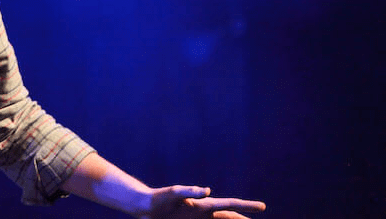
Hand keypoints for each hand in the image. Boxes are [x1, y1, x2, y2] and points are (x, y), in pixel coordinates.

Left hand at [141, 186, 265, 218]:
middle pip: (229, 217)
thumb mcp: (174, 193)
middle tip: (257, 217)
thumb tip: (207, 190)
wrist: (145, 207)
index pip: (229, 205)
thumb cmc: (159, 198)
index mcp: (204, 205)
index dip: (246, 206)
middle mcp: (204, 213)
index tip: (262, 206)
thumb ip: (189, 191)